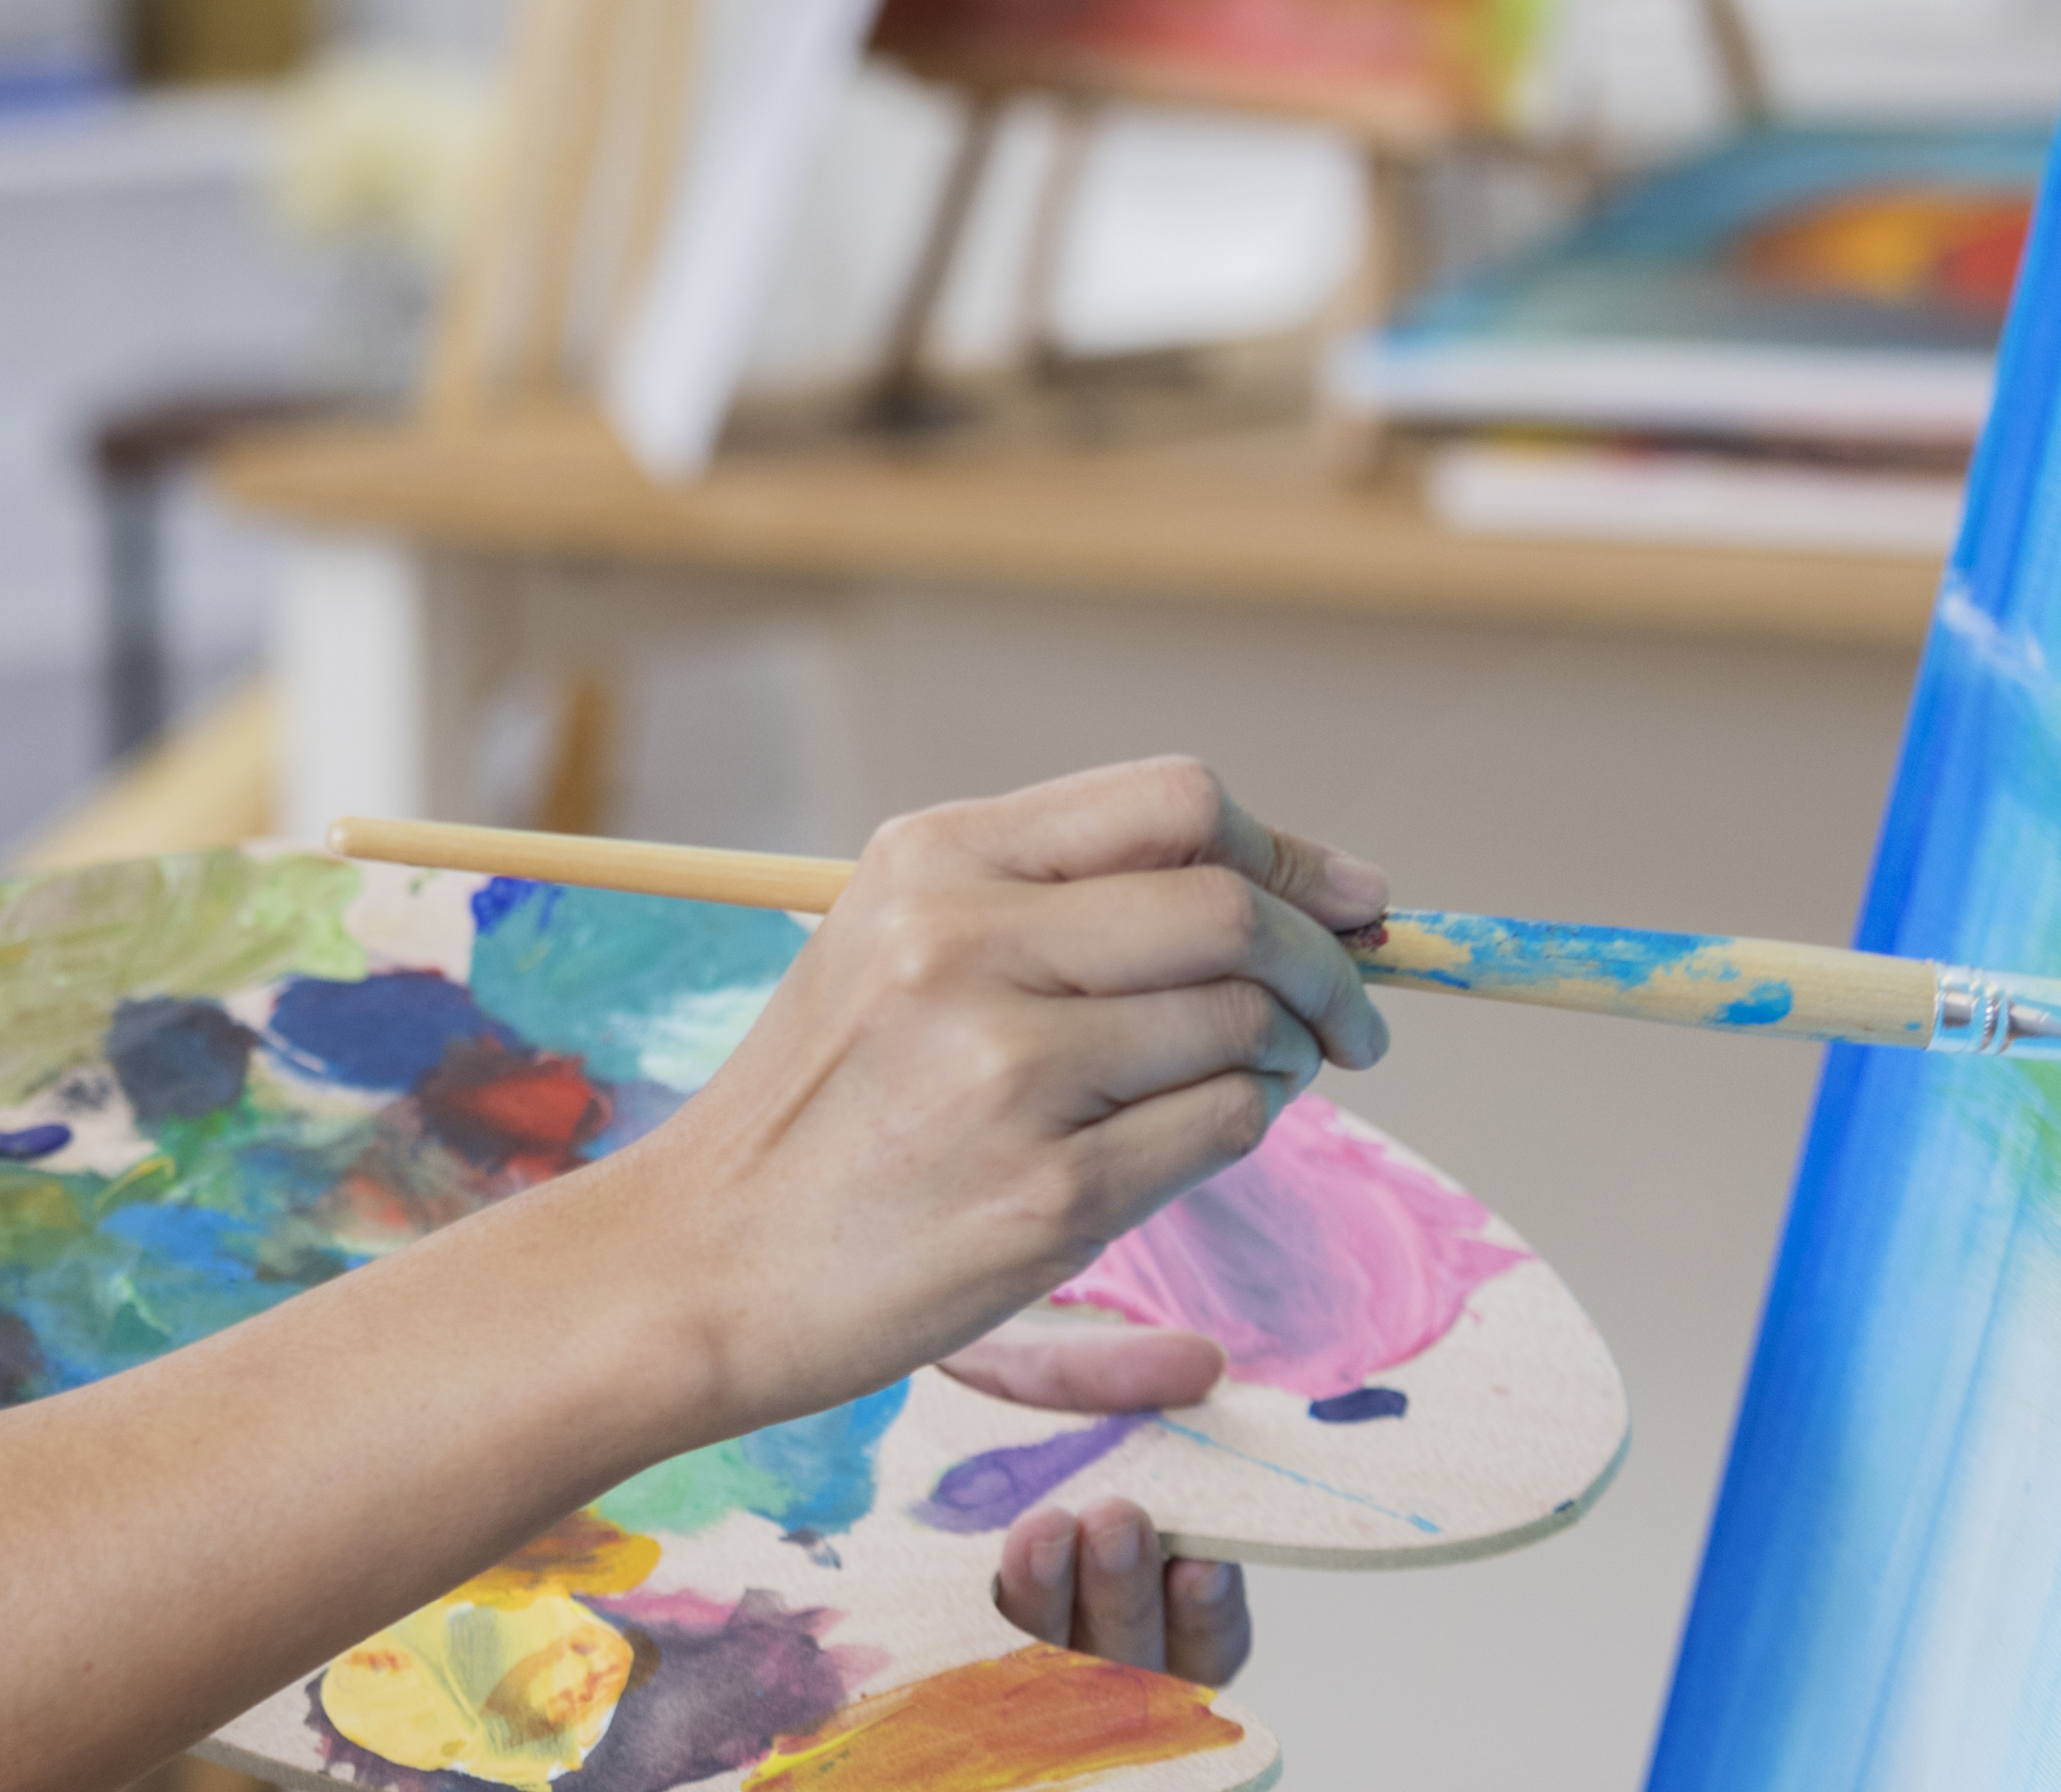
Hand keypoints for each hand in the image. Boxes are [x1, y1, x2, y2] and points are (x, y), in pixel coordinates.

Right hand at [587, 756, 1387, 1438]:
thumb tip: (1296, 891)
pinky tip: (1193, 1138)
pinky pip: (1222, 1128)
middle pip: (1232, 907)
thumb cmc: (824, 1106)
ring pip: (1244, 1022)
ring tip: (1255, 1082)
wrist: (707, 1260)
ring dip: (1287, 1055)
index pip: (1172, 801)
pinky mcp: (1048, 1194)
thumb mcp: (895, 944)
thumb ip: (1059, 900)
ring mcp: (1006, 1072)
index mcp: (930, 859)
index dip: (1289, 852)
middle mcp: (965, 943)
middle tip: (1352, 1018)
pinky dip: (1243, 1126)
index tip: (1351, 901)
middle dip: (1328, 963)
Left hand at [943, 1312, 1248, 1683]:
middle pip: (1130, 1651)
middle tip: (1111, 1515)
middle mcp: (1066, 1625)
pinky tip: (975, 1594)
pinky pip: (962, 1686)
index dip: (1208, 1607)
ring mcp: (990, 1650)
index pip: (1191, 1622)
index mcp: (1109, 1567)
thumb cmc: (917, 1399)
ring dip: (1056, 1604)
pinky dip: (982, 1653)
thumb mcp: (1002, 1372)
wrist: (799, 1390)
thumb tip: (1205, 1361)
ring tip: (1041, 1527)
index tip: (1204, 1558)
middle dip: (1128, 1588)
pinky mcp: (914, 1663)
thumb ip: (1092, 1374)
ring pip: (1055, 1674)